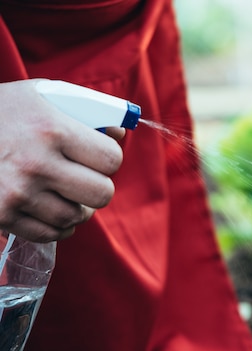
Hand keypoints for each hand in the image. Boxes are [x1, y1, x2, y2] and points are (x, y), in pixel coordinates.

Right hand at [0, 80, 123, 241]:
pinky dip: (57, 225)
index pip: (111, 159)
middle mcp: (35, 164)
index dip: (108, 158)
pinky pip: (50, 233)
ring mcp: (17, 193)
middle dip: (97, 186)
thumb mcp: (41, 95)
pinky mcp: (1, 216)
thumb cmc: (1, 111)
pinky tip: (50, 208)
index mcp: (51, 129)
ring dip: (77, 207)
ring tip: (64, 192)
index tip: (97, 155)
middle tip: (84, 178)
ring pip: (77, 217)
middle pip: (101, 194)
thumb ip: (86, 111)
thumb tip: (120, 134)